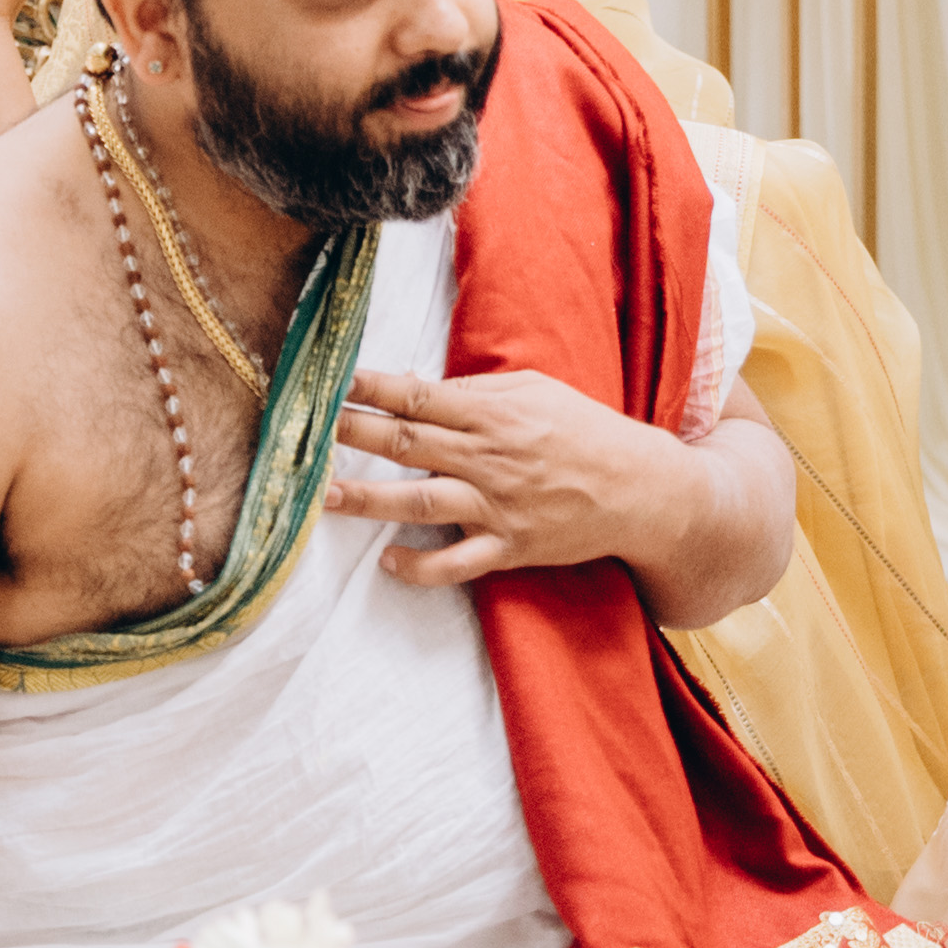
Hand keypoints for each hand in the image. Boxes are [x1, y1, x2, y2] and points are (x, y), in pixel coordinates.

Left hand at [329, 364, 683, 587]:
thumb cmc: (586, 431)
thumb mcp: (535, 391)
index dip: (371, 388)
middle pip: (408, 443)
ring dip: (368, 498)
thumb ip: (477, 391)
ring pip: (420, 502)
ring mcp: (498, 507)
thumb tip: (420, 387)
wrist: (640, 490)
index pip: (419, 395)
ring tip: (324, 495)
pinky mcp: (509, 547)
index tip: (331, 380)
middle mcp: (489, 459)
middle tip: (307, 428)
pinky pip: (456, 564)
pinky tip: (387, 560)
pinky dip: (419, 566)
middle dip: (354, 433)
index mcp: (495, 414)